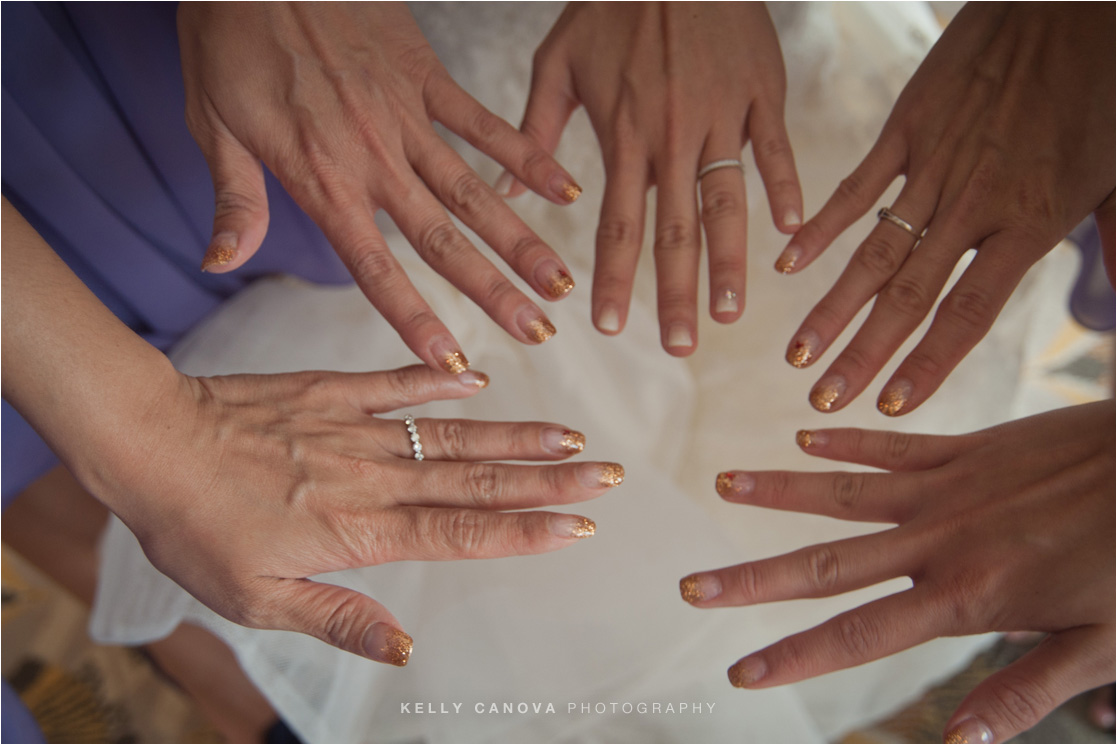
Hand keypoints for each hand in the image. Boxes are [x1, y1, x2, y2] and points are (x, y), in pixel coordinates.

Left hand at [92, 365, 621, 664]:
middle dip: (546, 481)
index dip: (525, 531)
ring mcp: (353, 428)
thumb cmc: (194, 528)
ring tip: (567, 435)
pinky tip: (480, 377)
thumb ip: (338, 618)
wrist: (148, 441)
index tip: (580, 527)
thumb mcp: (255, 600)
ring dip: (513, 435)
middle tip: (604, 473)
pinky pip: (395, 382)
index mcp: (356, 531)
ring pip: (450, 432)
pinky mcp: (331, 391)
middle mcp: (369, 476)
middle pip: (474, 480)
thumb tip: (405, 646)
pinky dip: (439, 379)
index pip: (460, 532)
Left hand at [178, 2, 583, 372]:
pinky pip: (484, 121)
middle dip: (494, 292)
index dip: (416, 319)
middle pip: (443, 239)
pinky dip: (525, 154)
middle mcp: (374, 157)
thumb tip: (219, 263)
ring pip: (474, 190)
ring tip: (560, 282)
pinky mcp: (426, 76)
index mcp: (321, 178)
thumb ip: (234, 200)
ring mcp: (406, 116)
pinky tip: (565, 188)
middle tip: (538, 333)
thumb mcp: (212, 124)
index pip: (376, 267)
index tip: (454, 362)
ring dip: (521, 240)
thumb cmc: (230, 37)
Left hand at [510, 2, 801, 352]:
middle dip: (675, 295)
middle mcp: (671, 137)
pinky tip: (793, 235)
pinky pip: (777, 150)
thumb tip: (500, 187)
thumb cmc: (610, 4)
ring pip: (728, 203)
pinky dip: (787, 190)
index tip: (612, 327)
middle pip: (676, 231)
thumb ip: (533, 131)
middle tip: (680, 346)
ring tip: (732, 312)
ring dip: (731, 263)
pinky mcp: (762, 94)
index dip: (615, 280)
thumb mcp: (556, 61)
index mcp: (622, 135)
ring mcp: (721, 117)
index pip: (617, 225)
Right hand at [681, 402, 1114, 742]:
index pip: (859, 634)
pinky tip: (804, 433)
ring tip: (723, 484)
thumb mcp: (1100, 643)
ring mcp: (947, 487)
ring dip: (779, 490)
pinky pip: (892, 443)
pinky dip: (845, 438)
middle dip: (754, 580)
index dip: (793, 656)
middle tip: (692, 586)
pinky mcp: (965, 448)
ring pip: (842, 492)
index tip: (739, 670)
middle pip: (826, 564)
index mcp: (968, 595)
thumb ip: (1023, 692)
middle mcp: (939, 539)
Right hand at [778, 3, 1114, 414]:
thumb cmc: (1106, 85)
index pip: (968, 313)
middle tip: (822, 400)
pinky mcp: (908, 126)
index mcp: (1030, 222)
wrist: (1071, 5)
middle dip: (861, 355)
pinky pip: (857, 187)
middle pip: (907, 296)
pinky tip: (788, 264)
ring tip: (796, 354)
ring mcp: (935, 165)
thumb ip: (1115, 242)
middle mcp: (974, 205)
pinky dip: (820, 227)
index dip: (927, 363)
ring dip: (831, 308)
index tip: (892, 406)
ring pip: (873, 252)